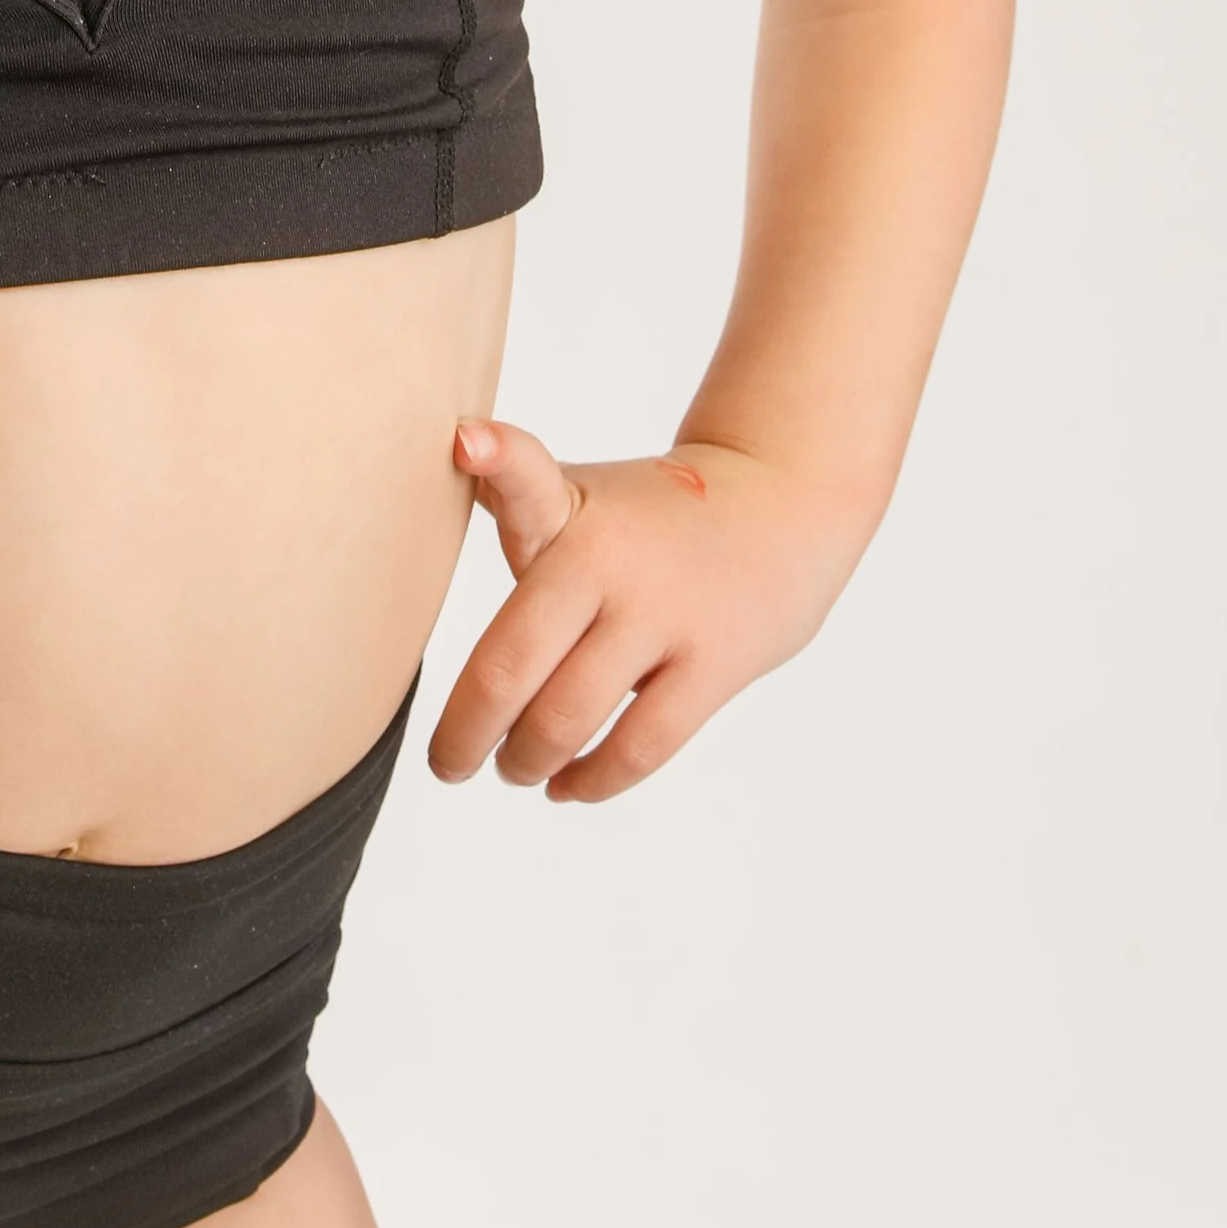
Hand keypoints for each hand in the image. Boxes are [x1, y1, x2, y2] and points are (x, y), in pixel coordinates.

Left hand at [427, 420, 870, 803]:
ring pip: (569, 716)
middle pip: (514, 660)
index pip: (527, 481)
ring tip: (510, 768)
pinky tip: (565, 785)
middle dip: (465, 730)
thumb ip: (512, 490)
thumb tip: (457, 444)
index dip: (495, 456)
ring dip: (526, 759)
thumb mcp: (577, 490)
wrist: (780, 506)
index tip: (466, 441)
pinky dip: (592, 779)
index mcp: (569, 509)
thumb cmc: (646, 516)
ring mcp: (663, 614)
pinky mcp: (713, 664)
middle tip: (447, 764)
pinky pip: (640, 745)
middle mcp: (609, 559)